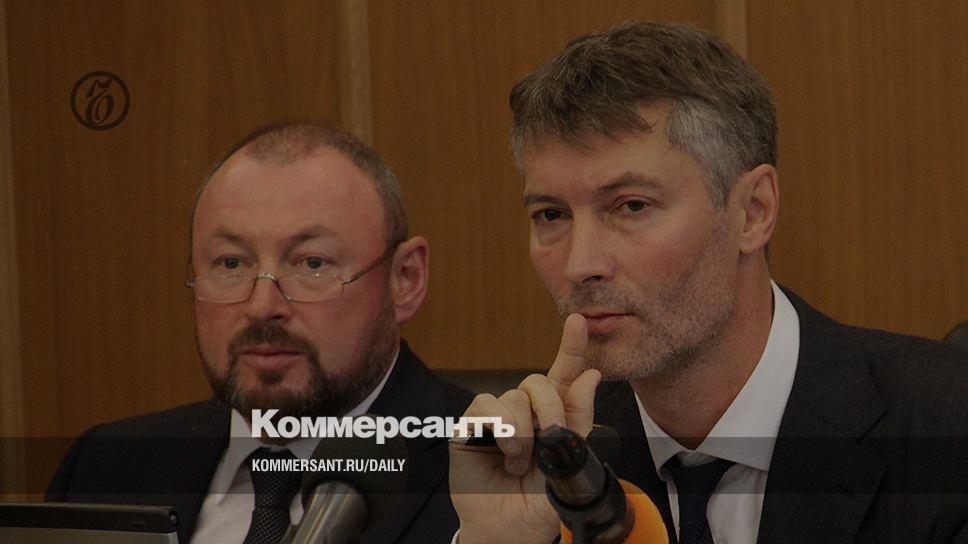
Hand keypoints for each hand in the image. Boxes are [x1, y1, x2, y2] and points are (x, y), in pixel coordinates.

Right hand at [450, 314, 602, 543]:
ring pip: (513, 396)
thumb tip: (590, 376)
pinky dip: (500, 429)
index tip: (579, 321)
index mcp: (553, 418)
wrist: (511, 531)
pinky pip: (486, 405)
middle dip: (552, 409)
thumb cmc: (541, 502)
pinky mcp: (471, 426)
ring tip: (521, 463)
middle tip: (552, 440)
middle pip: (538, 383)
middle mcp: (525, 412)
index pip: (563, 376)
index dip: (571, 347)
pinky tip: (504, 454)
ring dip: (522, 432)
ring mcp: (497, 418)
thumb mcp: (571, 462)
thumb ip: (579, 420)